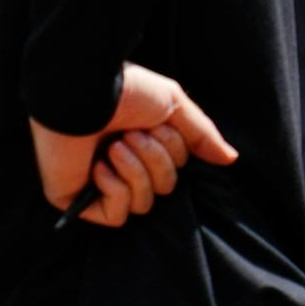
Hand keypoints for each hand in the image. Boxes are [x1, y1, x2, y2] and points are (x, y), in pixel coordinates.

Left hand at [31, 63, 238, 227]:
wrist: (82, 90)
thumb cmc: (123, 89)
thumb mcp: (172, 104)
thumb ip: (200, 134)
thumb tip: (229, 159)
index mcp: (141, 143)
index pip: (176, 169)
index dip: (174, 151)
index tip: (156, 124)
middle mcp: (121, 163)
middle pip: (164, 188)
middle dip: (155, 161)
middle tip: (130, 135)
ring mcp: (98, 182)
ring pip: (144, 204)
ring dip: (136, 172)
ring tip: (115, 146)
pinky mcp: (75, 198)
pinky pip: (116, 216)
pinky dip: (115, 191)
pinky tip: (99, 167)